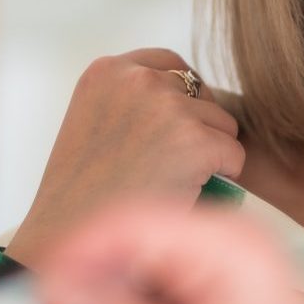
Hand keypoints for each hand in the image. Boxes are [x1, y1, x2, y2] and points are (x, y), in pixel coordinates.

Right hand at [4, 49, 244, 266]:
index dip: (180, 102)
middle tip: (167, 166)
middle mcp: (136, 79)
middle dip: (197, 126)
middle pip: (201, 92)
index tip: (167, 135)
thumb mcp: (93, 123)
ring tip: (169, 182)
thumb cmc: (81, 195)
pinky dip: (222, 177)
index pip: (170, 65)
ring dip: (209, 152)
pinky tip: (188, 193)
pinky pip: (234, 154)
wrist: (70, 239)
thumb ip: (131, 100)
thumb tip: (191, 95)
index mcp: (106, 71)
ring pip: (222, 123)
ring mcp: (165, 107)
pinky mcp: (192, 141)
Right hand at [36, 200, 303, 303]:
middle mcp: (231, 239)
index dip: (77, 252)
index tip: (39, 294)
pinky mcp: (220, 289)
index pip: (132, 221)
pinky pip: (158, 282)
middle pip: (133, 234)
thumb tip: (58, 292)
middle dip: (87, 273)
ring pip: (139, 259)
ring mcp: (227, 263)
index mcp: (232, 245)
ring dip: (104, 292)